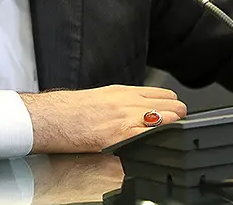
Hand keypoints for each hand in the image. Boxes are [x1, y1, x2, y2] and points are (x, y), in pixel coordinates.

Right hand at [20, 85, 186, 153]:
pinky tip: (160, 141)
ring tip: (174, 132)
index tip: (177, 111)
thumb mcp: (103, 96)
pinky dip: (159, 137)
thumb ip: (124, 101)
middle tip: (179, 123)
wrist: (54, 116)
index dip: (173, 104)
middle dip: (178, 115)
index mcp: (124, 91)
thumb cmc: (73, 109)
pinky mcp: (120, 136)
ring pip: (167, 117)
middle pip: (170, 105)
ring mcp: (126, 118)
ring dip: (174, 125)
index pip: (163, 94)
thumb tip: (140, 108)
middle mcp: (129, 101)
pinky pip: (150, 134)